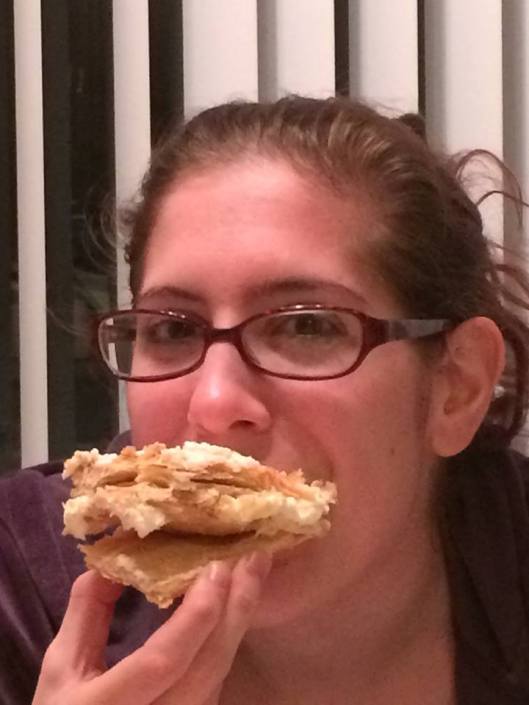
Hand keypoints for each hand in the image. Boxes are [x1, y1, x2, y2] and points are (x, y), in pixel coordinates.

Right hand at [32, 552, 271, 704]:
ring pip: (220, 673)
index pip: (163, 661)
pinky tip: (240, 603)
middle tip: (253, 556)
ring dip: (240, 618)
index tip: (215, 568)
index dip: (194, 617)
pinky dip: (231, 637)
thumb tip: (114, 559)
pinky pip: (218, 679)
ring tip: (255, 571)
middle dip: (236, 607)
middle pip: (208, 666)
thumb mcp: (62, 666)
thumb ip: (87, 611)